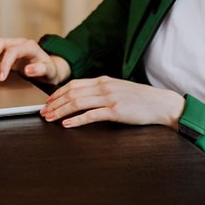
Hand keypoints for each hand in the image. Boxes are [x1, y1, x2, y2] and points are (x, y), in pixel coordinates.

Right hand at [0, 37, 70, 85]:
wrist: (49, 67)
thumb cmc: (49, 69)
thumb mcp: (49, 71)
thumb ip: (40, 70)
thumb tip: (28, 70)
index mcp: (30, 46)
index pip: (13, 51)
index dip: (5, 64)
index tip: (1, 77)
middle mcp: (19, 43)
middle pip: (0, 43)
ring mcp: (12, 45)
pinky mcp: (6, 51)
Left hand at [41, 76, 185, 128]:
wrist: (161, 104)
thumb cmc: (141, 100)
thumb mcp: (119, 89)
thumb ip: (102, 91)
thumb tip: (84, 96)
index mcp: (104, 80)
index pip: (74, 84)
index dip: (58, 92)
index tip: (48, 100)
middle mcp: (105, 86)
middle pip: (72, 92)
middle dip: (54, 103)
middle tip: (43, 112)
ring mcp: (110, 98)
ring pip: (78, 102)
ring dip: (61, 111)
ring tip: (50, 118)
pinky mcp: (116, 111)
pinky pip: (91, 115)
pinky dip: (76, 120)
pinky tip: (67, 124)